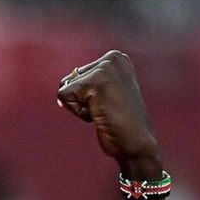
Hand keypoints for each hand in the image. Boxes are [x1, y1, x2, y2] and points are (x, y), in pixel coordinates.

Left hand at [57, 51, 161, 172]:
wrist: (136, 142)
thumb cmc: (119, 121)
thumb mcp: (107, 93)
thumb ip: (87, 82)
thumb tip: (62, 84)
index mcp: (116, 57)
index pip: (77, 75)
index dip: (86, 96)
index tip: (109, 103)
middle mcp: (112, 58)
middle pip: (69, 79)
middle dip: (81, 100)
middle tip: (106, 109)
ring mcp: (104, 69)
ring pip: (65, 88)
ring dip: (80, 106)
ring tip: (104, 111)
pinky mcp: (94, 82)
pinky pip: (64, 96)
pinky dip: (78, 112)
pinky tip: (100, 114)